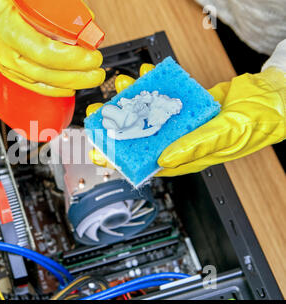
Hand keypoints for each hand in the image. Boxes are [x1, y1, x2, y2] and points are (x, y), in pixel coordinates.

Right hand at [0, 0, 104, 96]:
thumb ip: (53, 2)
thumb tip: (82, 13)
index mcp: (5, 28)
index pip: (45, 53)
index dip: (71, 59)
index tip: (92, 57)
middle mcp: (2, 49)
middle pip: (44, 73)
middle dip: (75, 76)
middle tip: (97, 72)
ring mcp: (1, 59)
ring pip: (36, 81)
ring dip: (65, 84)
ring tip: (88, 80)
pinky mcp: (3, 63)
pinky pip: (27, 82)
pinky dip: (48, 88)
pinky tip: (65, 88)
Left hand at [86, 63, 284, 174]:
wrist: (278, 94)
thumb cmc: (261, 121)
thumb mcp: (227, 133)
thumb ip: (195, 146)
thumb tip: (163, 160)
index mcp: (190, 156)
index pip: (149, 163)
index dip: (124, 159)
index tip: (101, 153)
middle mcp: (183, 140)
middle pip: (143, 137)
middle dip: (120, 127)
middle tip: (100, 116)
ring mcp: (185, 121)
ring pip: (152, 114)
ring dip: (133, 101)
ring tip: (118, 89)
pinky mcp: (189, 104)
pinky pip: (165, 96)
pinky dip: (153, 85)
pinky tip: (141, 76)